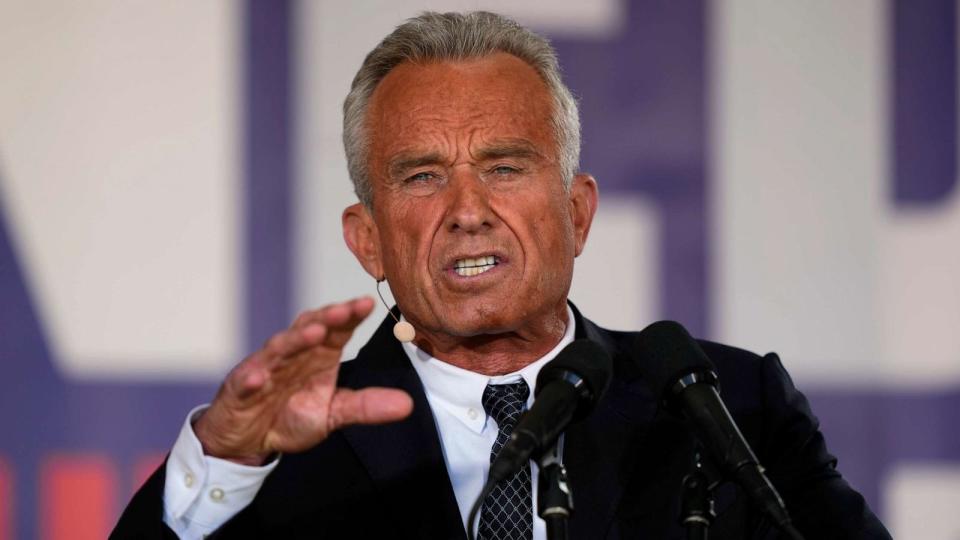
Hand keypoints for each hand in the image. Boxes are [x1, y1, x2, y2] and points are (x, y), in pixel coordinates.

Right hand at [193, 296, 412, 464]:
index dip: (350, 316)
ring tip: (313, 333)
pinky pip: (245, 382)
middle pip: (309, 330)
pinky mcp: (240, 390)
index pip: (337, 330)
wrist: (249, 439)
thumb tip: (408, 404)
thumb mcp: (334, 413)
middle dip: (326, 319)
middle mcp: (293, 355)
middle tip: (345, 310)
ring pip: (279, 349)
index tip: (368, 304)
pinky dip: (251, 379)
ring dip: (295, 340)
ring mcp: (265, 369)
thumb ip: (367, 405)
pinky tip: (258, 378)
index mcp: (318, 356)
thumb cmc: (291, 415)